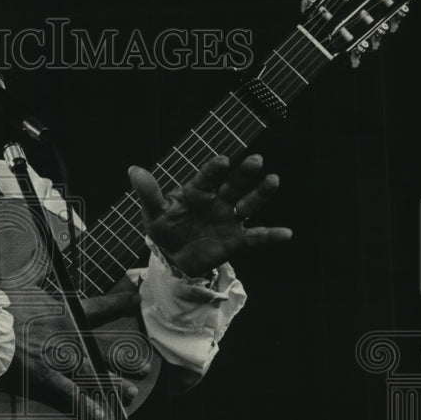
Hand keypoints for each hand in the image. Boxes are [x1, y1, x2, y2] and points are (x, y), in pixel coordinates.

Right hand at [0, 288, 144, 419]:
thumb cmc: (3, 306)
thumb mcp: (27, 289)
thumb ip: (45, 290)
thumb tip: (50, 286)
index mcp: (65, 312)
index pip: (99, 306)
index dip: (121, 301)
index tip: (138, 297)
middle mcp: (68, 335)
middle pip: (103, 347)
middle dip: (126, 358)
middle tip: (146, 367)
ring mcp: (58, 356)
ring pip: (92, 371)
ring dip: (112, 382)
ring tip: (131, 392)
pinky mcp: (44, 374)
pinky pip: (69, 391)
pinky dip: (84, 404)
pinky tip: (100, 415)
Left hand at [128, 154, 291, 277]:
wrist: (175, 258)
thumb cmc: (165, 228)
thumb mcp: (154, 213)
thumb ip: (148, 193)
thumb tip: (133, 170)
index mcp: (197, 191)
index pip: (207, 178)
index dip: (214, 170)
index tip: (223, 161)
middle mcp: (217, 201)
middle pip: (233, 185)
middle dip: (244, 174)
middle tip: (255, 161)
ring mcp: (229, 219)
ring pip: (248, 204)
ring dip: (261, 194)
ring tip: (273, 180)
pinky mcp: (236, 239)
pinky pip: (256, 237)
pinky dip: (270, 236)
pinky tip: (287, 233)